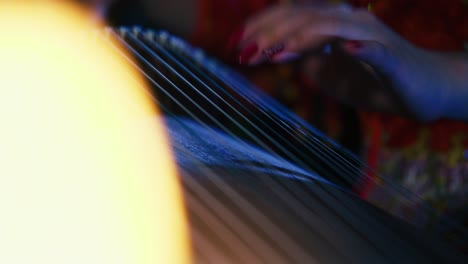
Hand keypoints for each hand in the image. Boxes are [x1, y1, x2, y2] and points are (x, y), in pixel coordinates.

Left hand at [229, 3, 467, 120]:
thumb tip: (278, 54)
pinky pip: (375, 50)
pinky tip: (343, 51)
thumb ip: (306, 61)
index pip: (292, 17)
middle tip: (242, 51)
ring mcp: (371, 37)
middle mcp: (349, 22)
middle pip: (304, 16)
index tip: (234, 44)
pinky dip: (359, 49)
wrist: (423, 91)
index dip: (261, 26)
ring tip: (273, 53)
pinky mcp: (392, 57)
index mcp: (332, 25)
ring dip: (301, 38)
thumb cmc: (374, 82)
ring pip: (332, 27)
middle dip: (270, 32)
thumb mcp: (329, 75)